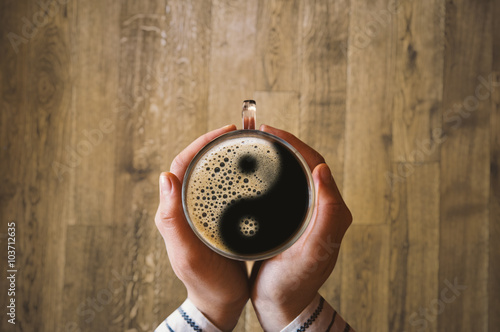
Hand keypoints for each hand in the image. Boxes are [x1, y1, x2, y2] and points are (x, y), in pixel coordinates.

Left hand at [155, 124, 248, 330]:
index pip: (183, 165)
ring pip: (211, 175)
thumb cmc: (204, 282)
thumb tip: (165, 177)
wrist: (220, 302)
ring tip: (247, 146)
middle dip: (215, 144)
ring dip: (226, 158)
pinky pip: (225, 190)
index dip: (200, 144)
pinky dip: (236, 177)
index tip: (224, 132)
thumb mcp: (188, 255)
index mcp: (175, 211)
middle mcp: (186, 207)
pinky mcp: (218, 218)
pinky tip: (251, 174)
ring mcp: (203, 212)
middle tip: (239, 134)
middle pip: (197, 165)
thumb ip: (172, 221)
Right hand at [250, 125, 352, 330]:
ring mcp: (307, 214)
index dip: (296, 144)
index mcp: (332, 212)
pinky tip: (256, 173)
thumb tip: (323, 170)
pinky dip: (272, 174)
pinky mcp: (293, 220)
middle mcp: (322, 210)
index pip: (317, 165)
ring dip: (279, 157)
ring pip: (295, 175)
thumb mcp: (312, 252)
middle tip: (261, 134)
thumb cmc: (294, 283)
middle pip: (306, 165)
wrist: (282, 305)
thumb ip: (327, 214)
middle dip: (286, 145)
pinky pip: (285, 188)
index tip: (272, 133)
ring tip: (258, 146)